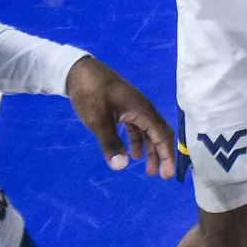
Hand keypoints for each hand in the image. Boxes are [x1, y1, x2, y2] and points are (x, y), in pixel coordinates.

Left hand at [65, 56, 175, 177]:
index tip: (166, 174)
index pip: (162, 136)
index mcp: (143, 111)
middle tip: (158, 175)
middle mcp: (143, 110)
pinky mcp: (125, 108)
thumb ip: (111, 143)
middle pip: (159, 134)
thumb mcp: (99, 121)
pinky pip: (137, 127)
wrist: (79, 71)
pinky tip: (133, 151)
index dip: (166, 155)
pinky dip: (138, 140)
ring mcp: (134, 108)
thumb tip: (121, 167)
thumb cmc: (92, 94)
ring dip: (149, 149)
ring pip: (148, 132)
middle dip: (160, 154)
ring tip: (146, 168)